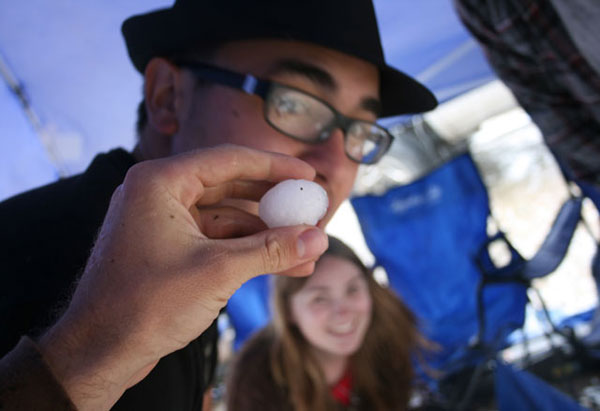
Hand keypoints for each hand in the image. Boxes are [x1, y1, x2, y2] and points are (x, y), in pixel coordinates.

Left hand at [39, 145, 328, 409]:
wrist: (100, 352)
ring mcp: (162, 223)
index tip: (307, 173)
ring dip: (264, 235)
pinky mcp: (168, 249)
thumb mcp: (219, 272)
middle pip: (229, 186)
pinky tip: (279, 265)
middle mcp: (159, 194)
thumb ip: (272, 250)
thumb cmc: (145, 305)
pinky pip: (215, 239)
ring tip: (304, 251)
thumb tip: (318, 238)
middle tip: (308, 208)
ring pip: (226, 218)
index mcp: (161, 182)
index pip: (229, 160)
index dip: (274, 166)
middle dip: (272, 204)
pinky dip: (245, 250)